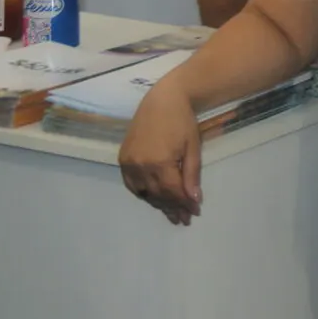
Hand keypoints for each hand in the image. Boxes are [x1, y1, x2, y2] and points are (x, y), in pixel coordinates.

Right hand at [118, 80, 202, 225]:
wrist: (162, 99)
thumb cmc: (183, 121)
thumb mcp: (192, 148)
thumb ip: (191, 175)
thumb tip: (194, 200)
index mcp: (159, 162)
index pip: (172, 192)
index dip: (184, 204)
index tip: (195, 213)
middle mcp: (140, 165)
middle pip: (157, 195)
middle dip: (172, 208)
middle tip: (184, 219)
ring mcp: (128, 163)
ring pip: (143, 192)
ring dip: (158, 203)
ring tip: (172, 213)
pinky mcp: (122, 158)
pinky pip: (131, 184)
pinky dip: (143, 193)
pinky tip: (153, 198)